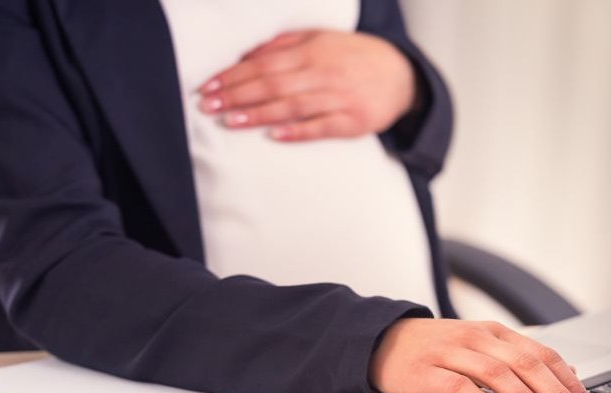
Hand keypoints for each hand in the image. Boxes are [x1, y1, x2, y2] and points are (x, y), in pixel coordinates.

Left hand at [197, 30, 416, 141]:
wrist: (402, 76)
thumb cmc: (354, 57)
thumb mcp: (321, 39)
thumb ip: (284, 45)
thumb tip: (247, 55)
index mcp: (313, 51)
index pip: (264, 64)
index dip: (234, 76)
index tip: (209, 85)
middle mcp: (323, 73)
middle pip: (272, 85)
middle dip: (237, 95)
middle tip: (208, 105)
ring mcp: (338, 99)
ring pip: (292, 106)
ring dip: (258, 114)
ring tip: (229, 121)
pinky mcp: (352, 122)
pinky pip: (320, 128)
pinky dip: (297, 132)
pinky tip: (274, 136)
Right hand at [369, 319, 595, 392]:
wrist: (381, 340)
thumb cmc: (434, 349)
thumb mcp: (478, 346)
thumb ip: (514, 358)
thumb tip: (561, 377)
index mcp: (493, 332)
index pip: (541, 354)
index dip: (567, 380)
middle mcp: (476, 338)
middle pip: (526, 364)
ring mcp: (451, 353)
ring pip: (498, 374)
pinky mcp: (428, 372)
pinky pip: (460, 386)